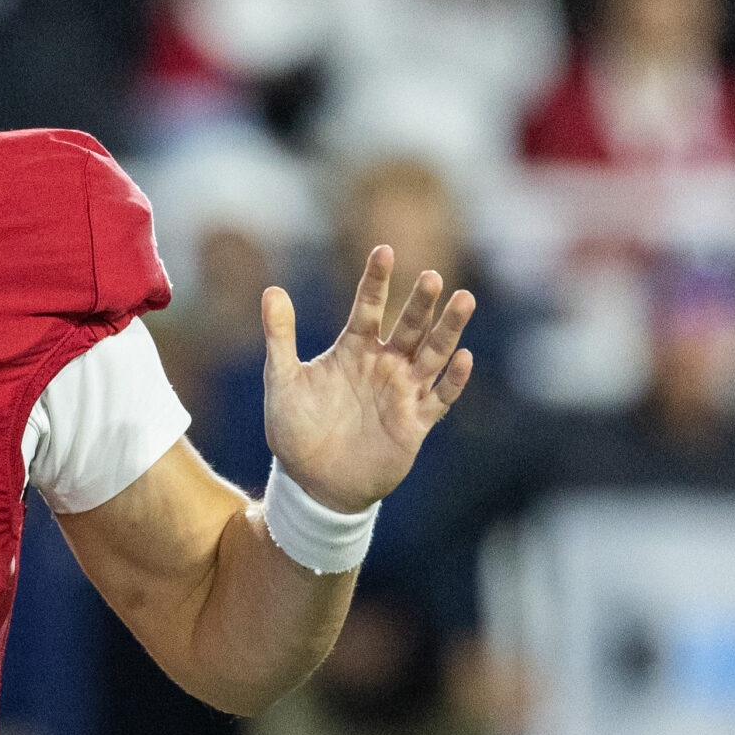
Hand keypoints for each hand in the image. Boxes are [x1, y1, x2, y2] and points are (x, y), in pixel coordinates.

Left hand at [262, 245, 473, 511]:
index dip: (376, 281)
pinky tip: (463, 358)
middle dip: (421, 303)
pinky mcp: (415, 424)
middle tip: (432, 277)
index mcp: (352, 350)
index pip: (368, 308)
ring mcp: (401, 393)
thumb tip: (270, 289)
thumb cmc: (296, 430)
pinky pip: (439, 398)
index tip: (384, 250)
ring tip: (463, 299)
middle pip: (408, 327)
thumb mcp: (282, 380)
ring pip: (432, 354)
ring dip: (448, 330)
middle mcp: (383, 365)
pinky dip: (453, 380)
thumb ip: (280, 337)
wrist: (312, 484)